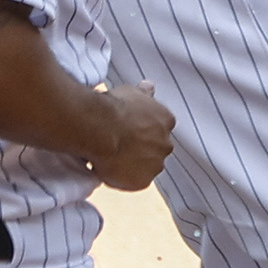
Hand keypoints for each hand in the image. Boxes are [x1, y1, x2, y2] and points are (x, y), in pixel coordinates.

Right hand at [84, 79, 175, 193]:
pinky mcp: (144, 182)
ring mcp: (156, 164)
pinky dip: (123, 179)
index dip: (141, 132)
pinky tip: (108, 170)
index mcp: (166, 121)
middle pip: (155, 150)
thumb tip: (149, 85)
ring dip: (132, 165)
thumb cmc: (113, 107)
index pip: (158, 130)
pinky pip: (134, 182)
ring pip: (146, 167)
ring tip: (110, 159)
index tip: (127, 131)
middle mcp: (166, 144)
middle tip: (118, 146)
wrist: (101, 128)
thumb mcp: (131, 93)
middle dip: (140, 149)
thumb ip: (143, 94)